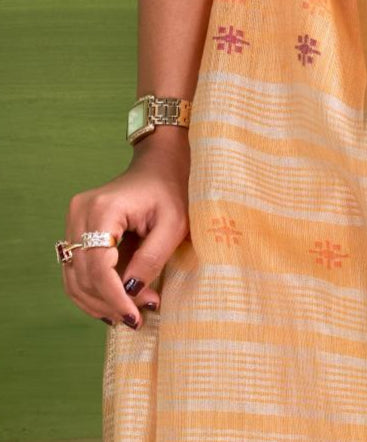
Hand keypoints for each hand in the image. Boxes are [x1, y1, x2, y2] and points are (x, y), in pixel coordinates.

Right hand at [60, 135, 189, 327]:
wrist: (158, 166)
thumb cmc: (170, 191)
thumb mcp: (173, 224)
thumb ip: (152, 258)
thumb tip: (130, 292)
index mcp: (104, 208)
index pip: (98, 266)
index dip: (114, 298)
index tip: (133, 318)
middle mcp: (80, 213)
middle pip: (83, 275)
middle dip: (110, 302)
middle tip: (138, 316)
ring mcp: (74, 220)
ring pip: (74, 278)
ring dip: (99, 302)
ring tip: (128, 313)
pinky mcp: (76, 229)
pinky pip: (76, 271)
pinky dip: (92, 292)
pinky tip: (114, 304)